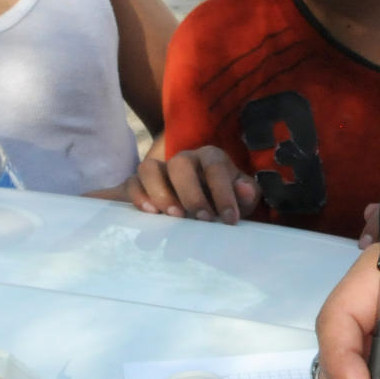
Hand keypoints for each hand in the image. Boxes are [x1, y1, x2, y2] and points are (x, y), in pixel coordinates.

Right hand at [122, 145, 259, 222]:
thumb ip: (247, 195)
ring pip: (149, 167)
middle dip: (191, 193)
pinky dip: (138, 196)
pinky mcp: (140, 183)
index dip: (223, 193)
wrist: (202, 210)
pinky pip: (132, 182)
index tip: (229, 219)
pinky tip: (149, 214)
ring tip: (173, 216)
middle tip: (202, 219)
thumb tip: (244, 189)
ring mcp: (160, 169)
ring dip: (160, 192)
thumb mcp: (241, 200)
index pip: (215, 168)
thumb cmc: (223, 203)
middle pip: (180, 164)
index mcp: (211, 159)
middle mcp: (184, 159)